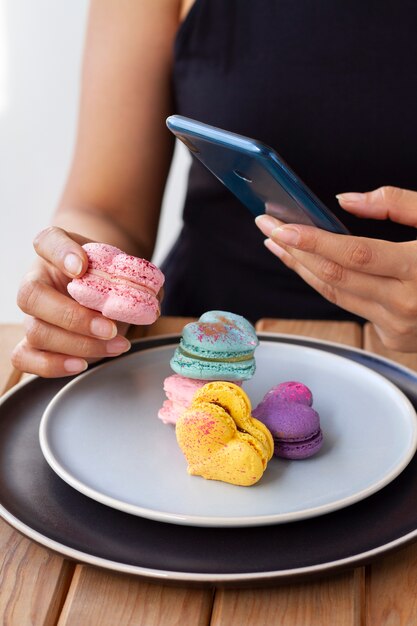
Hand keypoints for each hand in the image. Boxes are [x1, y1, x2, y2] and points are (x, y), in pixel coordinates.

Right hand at [12, 227, 130, 376]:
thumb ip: (137, 277)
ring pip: (35, 331)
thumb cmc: (107, 275)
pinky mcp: (32, 342)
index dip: (61, 253)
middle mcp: (36, 280)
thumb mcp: (123, 267)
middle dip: (73, 317)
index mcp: (55, 251)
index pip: (47, 241)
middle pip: (32, 296)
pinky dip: (52, 365)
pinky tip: (81, 364)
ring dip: (77, 344)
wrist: (98, 288)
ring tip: (115, 345)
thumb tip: (152, 296)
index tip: (82, 266)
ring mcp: (31, 313)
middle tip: (110, 327)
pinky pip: (25, 358)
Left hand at [255, 186, 416, 351]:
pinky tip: (310, 266)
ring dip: (302, 269)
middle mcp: (406, 303)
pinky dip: (327, 285)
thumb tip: (347, 200)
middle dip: (294, 251)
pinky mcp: (393, 337)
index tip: (281, 226)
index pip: (354, 254)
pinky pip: (350, 306)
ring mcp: (398, 325)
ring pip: (335, 295)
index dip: (313, 241)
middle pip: (334, 278)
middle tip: (267, 227)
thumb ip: (398, 205)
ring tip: (279, 245)